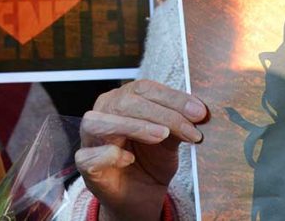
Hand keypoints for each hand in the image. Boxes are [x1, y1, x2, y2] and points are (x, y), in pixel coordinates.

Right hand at [76, 80, 206, 220]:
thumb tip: (199, 112)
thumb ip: (178, 124)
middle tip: (189, 129)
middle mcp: (102, 112)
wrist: (140, 195)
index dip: (172, 98)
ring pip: (98, 122)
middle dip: (161, 114)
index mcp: (122, 99)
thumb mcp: (170, 139)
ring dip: (132, 126)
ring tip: (162, 136)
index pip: (143, 88)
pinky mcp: (85, 164)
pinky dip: (108, 155)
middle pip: (125, 102)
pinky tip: (128, 159)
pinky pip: (88, 156)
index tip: (199, 112)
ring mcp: (90, 138)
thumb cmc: (151, 161)